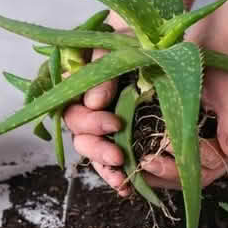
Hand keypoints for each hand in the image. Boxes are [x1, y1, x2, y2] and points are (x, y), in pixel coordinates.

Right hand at [64, 46, 132, 196]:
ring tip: (122, 178)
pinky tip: (126, 188)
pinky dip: (116, 175)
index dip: (90, 122)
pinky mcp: (118, 136)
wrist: (156, 43)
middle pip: (80, 135)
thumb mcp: (116, 45)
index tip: (114, 122)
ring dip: (105, 167)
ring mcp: (101, 124)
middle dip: (98, 148)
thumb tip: (93, 102)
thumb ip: (100, 70)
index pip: (72, 111)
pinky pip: (110, 159)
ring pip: (92, 151)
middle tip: (118, 156)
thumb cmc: (132, 40)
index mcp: (77, 86)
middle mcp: (86, 108)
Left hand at [140, 66, 227, 187]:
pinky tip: (137, 162)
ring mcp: (212, 147)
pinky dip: (159, 164)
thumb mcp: (227, 86)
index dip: (194, 157)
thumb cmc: (221, 63)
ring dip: (161, 174)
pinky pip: (177, 163)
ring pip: (188, 173)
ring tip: (137, 169)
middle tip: (146, 163)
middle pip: (203, 172)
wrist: (211, 49)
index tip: (169, 145)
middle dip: (172, 172)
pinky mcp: (194, 144)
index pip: (221, 158)